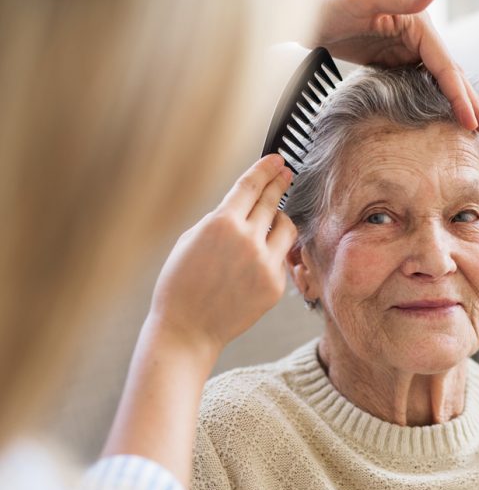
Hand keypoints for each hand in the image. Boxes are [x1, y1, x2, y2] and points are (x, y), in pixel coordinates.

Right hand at [148, 154, 295, 368]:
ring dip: (280, 219)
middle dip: (280, 183)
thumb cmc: (181, 286)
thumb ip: (220, 220)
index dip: (266, 169)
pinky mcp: (275, 285)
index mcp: (221, 224)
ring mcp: (265, 264)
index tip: (276, 160)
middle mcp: (248, 240)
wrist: (188, 328)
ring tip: (272, 220)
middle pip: (272, 201)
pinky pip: (281, 258)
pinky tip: (256, 260)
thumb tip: (243, 208)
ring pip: (286, 228)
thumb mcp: (191, 240)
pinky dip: (272, 253)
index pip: (251, 186)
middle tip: (286, 173)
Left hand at [309, 0, 478, 133]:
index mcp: (419, 25)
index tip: (472, 122)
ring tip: (476, 121)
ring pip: (440, 79)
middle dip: (470, 102)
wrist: (310, 11)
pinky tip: (444, 110)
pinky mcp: (395, 58)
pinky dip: (437, 98)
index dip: (460, 96)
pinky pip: (422, 82)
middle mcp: (419, 36)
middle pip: (451, 74)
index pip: (446, 67)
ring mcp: (407, 48)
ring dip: (459, 101)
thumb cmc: (332, 1)